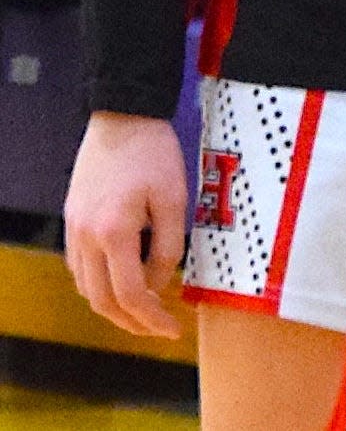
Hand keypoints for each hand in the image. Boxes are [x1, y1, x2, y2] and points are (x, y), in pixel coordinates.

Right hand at [63, 113, 187, 338]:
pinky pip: (79, 266)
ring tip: (142, 307)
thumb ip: (169, 246)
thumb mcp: (175, 198)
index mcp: (114, 232)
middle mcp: (86, 236)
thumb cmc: (152, 152)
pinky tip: (120, 278)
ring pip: (86, 287)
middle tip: (157, 326)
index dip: (152, 318)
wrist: (122, 114)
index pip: (130, 295)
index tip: (171, 328)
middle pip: (102, 301)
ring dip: (112, 305)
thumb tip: (161, 283)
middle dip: (131, 321)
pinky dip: (98, 282)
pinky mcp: (72, 218)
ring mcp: (75, 228)